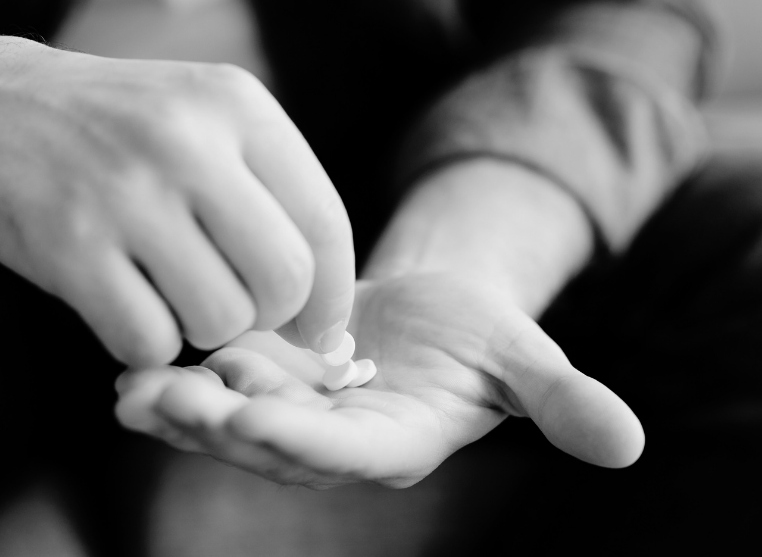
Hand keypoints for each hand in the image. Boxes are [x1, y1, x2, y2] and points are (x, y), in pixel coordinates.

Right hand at [0, 37, 354, 365]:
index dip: (333, 295)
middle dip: (271, 317)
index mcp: (235, 105)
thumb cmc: (119, 132)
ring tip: (172, 293)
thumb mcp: (203, 118)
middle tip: (236, 307)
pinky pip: (150, 339)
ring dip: (204, 328)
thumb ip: (270, 194)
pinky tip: (127, 304)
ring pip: (222, 319)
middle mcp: (186, 141)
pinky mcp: (69, 246)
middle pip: (284, 281)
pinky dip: (147, 342)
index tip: (320, 328)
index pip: (325, 223)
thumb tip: (325, 315)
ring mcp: (125, 193)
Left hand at [115, 273, 643, 487]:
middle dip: (217, 427)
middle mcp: (334, 440)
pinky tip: (129, 367)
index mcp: (395, 441)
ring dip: (181, 410)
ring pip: (230, 422)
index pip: (346, 452)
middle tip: (165, 401)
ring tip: (133, 389)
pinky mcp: (262, 385)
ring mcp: (293, 415)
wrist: (430, 308)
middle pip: (271, 443)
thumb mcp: (527, 359)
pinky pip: (213, 390)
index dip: (301, 439)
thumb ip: (566, 404)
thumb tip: (631, 445)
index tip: (252, 418)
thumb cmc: (481, 332)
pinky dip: (175, 381)